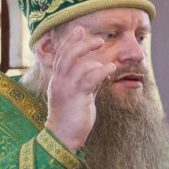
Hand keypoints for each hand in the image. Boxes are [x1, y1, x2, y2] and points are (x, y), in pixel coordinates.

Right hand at [44, 26, 115, 151]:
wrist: (62, 138)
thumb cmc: (70, 119)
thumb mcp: (78, 97)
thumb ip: (86, 83)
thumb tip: (100, 71)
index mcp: (57, 81)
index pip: (61, 55)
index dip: (70, 41)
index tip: (79, 30)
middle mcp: (58, 82)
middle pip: (68, 55)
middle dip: (82, 44)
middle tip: (98, 40)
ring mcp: (66, 89)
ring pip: (78, 65)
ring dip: (95, 58)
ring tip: (109, 59)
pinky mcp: (76, 98)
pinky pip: (89, 79)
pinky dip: (101, 71)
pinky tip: (111, 69)